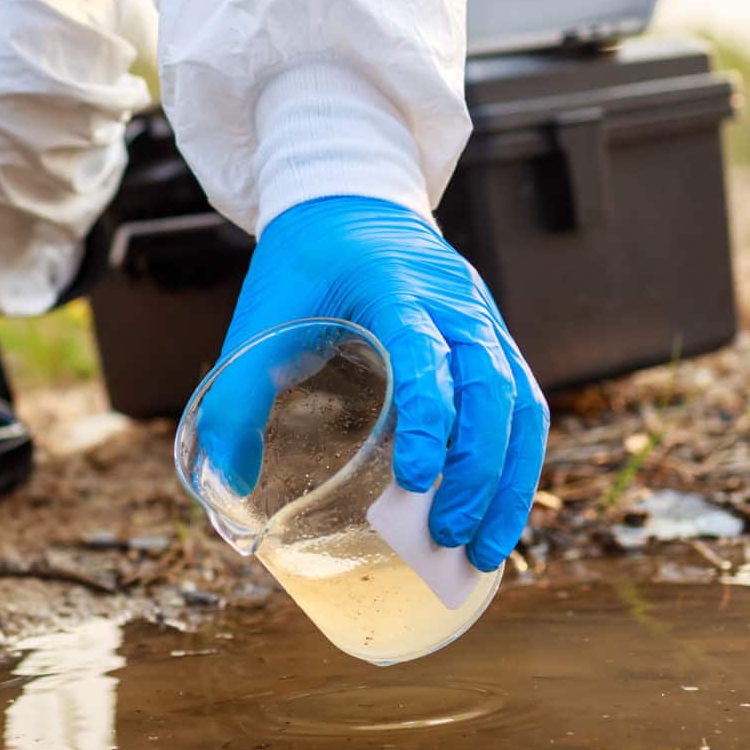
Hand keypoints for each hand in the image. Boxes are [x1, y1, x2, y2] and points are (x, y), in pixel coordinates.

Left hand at [204, 196, 546, 570]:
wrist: (350, 197)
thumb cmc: (303, 262)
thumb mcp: (260, 317)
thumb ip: (235, 395)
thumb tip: (226, 482)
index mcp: (397, 289)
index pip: (430, 356)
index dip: (430, 421)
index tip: (416, 483)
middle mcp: (456, 304)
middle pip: (492, 390)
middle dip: (477, 473)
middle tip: (447, 537)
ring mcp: (484, 321)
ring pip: (521, 404)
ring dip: (508, 483)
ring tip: (483, 552)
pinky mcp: (493, 341)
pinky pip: (522, 405)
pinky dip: (514, 464)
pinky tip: (495, 516)